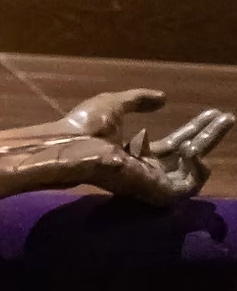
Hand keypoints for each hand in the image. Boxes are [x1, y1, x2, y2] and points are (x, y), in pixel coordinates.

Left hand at [61, 90, 232, 203]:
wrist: (69, 144)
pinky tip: (191, 150)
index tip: (214, 113)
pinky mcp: (153, 192)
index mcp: (136, 153)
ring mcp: (150, 182)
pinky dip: (196, 170)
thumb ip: (139, 101)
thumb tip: (163, 98)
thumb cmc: (82, 127)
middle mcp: (145, 170)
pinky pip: (187, 188)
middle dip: (209, 136)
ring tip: (199, 137)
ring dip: (203, 151)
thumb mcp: (115, 105)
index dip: (195, 128)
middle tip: (228, 117)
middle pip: (187, 155)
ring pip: (191, 173)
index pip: (174, 143)